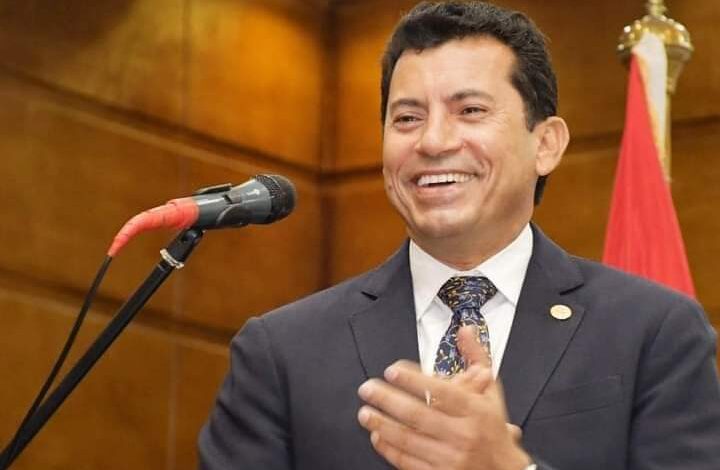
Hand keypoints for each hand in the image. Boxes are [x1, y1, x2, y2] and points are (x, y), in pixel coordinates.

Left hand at [357, 326, 530, 469]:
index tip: (392, 371)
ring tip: (365, 412)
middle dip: (388, 400)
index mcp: (475, 411)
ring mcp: (451, 458)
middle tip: (368, 389)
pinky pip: (409, 462)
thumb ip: (476, 358)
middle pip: (419, 414)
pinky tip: (378, 436)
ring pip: (409, 439)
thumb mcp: (492, 392)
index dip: (413, 380)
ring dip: (383, 424)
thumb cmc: (493, 429)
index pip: (441, 391)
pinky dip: (390, 449)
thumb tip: (465, 330)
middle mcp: (463, 435)